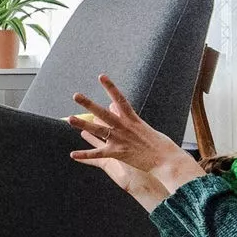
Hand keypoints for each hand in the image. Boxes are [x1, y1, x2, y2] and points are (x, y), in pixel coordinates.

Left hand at [68, 74, 202, 211]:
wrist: (166, 160)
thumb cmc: (159, 144)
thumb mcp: (143, 127)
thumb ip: (127, 116)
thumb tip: (113, 105)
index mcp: (132, 119)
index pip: (119, 99)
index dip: (110, 87)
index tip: (101, 76)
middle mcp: (124, 127)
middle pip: (103, 113)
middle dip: (89, 104)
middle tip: (75, 95)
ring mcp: (120, 140)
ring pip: (98, 130)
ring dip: (83, 125)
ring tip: (70, 119)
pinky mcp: (118, 153)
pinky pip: (99, 154)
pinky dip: (85, 155)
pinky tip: (72, 155)